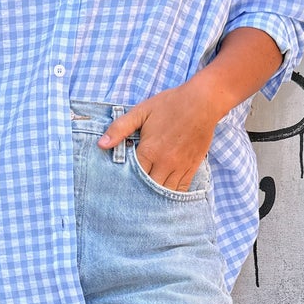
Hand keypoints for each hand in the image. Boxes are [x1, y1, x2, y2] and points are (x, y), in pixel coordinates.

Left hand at [98, 77, 220, 189]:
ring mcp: (180, 167)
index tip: (117, 187)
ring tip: (144, 201)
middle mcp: (165, 163)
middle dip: (138, 193)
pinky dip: (171, 195)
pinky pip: (181, 189)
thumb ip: (119, 128)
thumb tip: (101, 144)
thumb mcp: (141, 111)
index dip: (124, 183)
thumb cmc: (170, 104)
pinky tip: (163, 198)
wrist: (203, 102)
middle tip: (129, 197)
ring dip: (154, 197)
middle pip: (148, 189)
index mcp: (149, 151)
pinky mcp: (192, 167)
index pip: (132, 177)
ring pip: (165, 192)